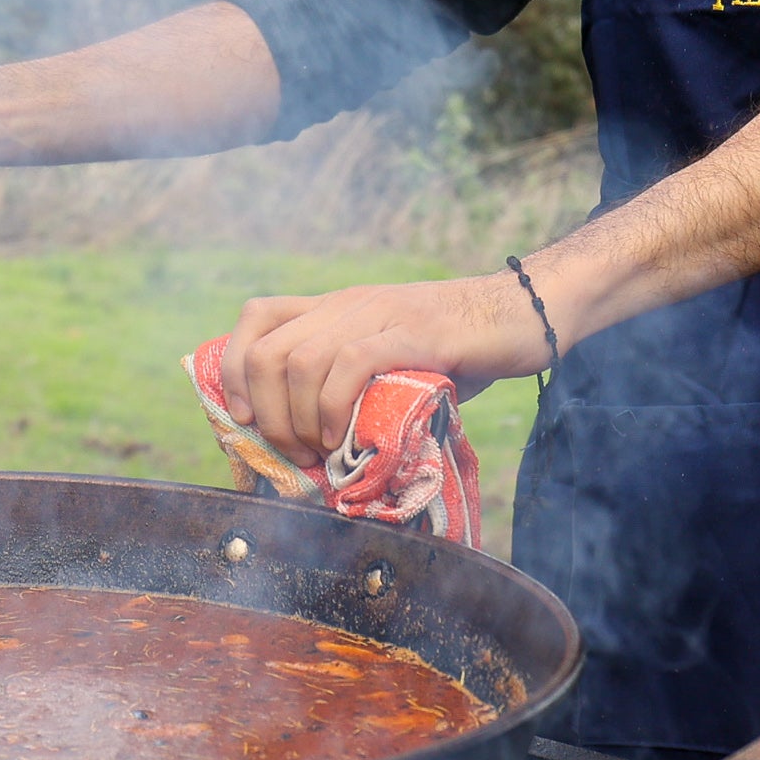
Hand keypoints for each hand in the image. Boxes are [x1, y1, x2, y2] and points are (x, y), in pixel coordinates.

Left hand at [222, 270, 554, 469]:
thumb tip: (325, 452)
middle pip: (267, 351)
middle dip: (268, 414)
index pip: (257, 317)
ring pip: (300, 360)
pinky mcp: (414, 333)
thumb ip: (360, 388)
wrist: (525, 314)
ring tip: (320, 454)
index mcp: (338, 307)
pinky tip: (344, 436)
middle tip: (294, 454)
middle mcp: (349, 304)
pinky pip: (350, 363)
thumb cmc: (464, 351)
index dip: (234, 369)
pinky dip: (334, 407)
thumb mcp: (395, 363)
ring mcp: (379, 315)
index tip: (245, 419)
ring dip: (299, 420)